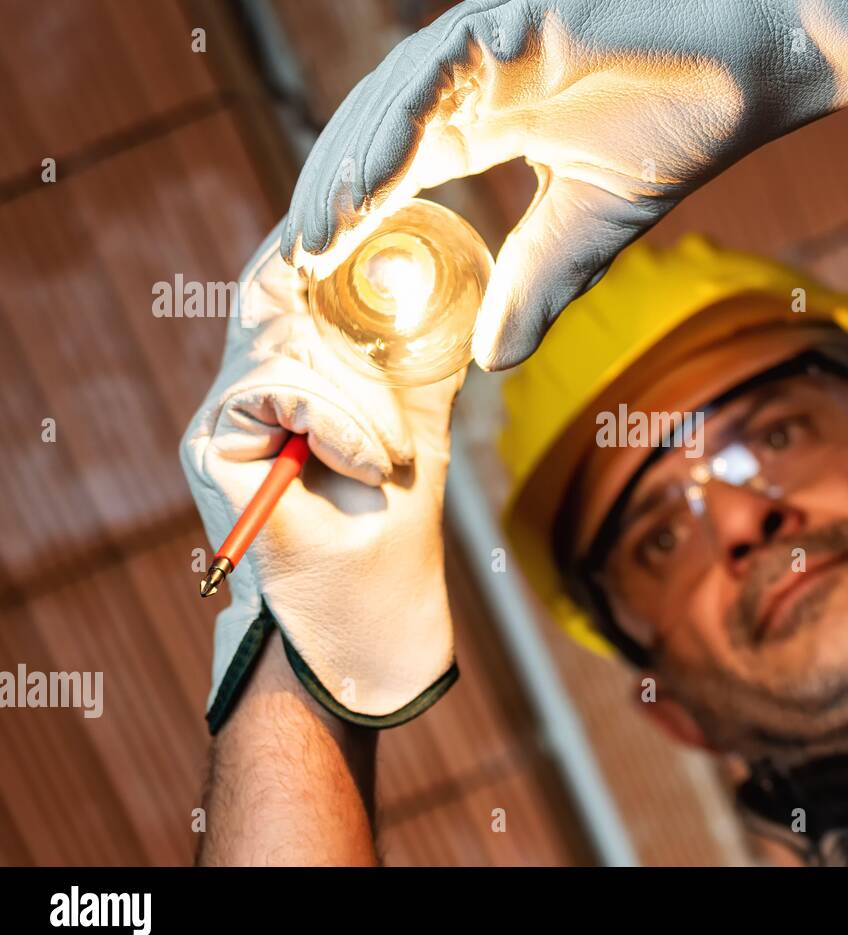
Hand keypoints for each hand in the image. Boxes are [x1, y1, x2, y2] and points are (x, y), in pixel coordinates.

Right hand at [181, 227, 461, 732]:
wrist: (367, 635)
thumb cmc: (392, 545)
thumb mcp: (416, 439)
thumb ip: (415, 377)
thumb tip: (453, 305)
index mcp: (298, 381)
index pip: (295, 281)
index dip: (327, 238)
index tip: (373, 201)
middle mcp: (250, 388)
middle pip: (272, 287)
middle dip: (329, 270)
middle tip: (381, 257)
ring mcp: (225, 417)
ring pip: (280, 341)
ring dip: (354, 391)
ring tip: (393, 450)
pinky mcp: (210, 447)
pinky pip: (271, 392)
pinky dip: (332, 421)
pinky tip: (373, 462)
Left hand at [281, 0, 847, 368]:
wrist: (756, 66)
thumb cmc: (683, 124)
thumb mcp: (591, 225)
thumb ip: (536, 281)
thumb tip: (492, 364)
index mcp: (488, 117)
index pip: (400, 168)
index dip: (356, 217)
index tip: (319, 276)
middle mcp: (475, 78)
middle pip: (377, 136)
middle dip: (333, 199)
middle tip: (293, 266)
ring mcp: (487, 41)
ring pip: (389, 103)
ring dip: (347, 170)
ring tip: (314, 235)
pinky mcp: (510, 16)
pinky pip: (432, 70)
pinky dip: (394, 126)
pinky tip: (364, 184)